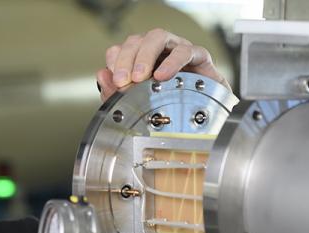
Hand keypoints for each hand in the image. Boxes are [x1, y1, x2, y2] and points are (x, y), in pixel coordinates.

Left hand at [96, 28, 229, 102]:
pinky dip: (173, 62)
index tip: (113, 78)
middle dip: (126, 58)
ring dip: (145, 55)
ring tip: (140, 77)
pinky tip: (163, 75)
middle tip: (123, 81)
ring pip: (158, 37)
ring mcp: (177, 51)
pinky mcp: (199, 57)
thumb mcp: (139, 106)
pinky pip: (186, 51)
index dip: (116, 59)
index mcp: (142, 62)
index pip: (122, 49)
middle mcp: (159, 53)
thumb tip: (101, 75)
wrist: (207, 120)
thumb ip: (116, 93)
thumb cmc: (174, 109)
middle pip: (137, 40)